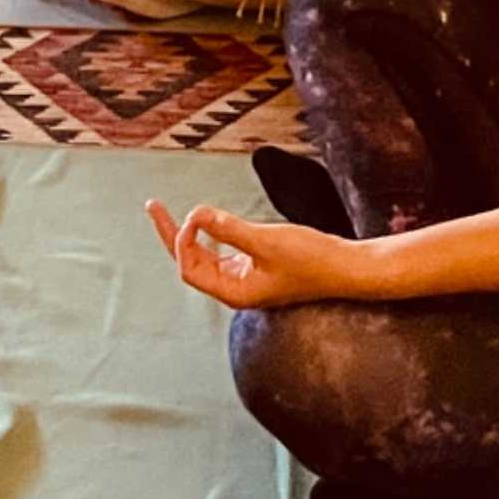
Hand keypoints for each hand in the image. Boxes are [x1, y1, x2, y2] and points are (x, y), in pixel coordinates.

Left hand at [146, 197, 365, 311]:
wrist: (345, 268)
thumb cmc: (310, 260)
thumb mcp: (266, 241)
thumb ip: (229, 229)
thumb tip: (197, 214)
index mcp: (235, 292)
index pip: (190, 268)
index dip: (184, 240)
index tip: (194, 214)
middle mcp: (236, 289)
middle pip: (191, 263)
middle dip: (172, 235)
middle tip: (152, 206)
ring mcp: (247, 279)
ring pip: (206, 257)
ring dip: (189, 235)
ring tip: (167, 213)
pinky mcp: (258, 267)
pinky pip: (224, 252)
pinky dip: (211, 235)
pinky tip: (206, 222)